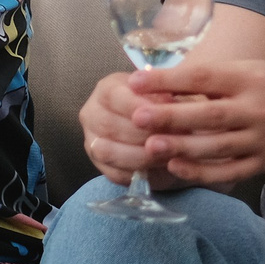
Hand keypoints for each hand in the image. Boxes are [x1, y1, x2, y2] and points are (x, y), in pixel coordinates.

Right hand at [77, 70, 162, 187]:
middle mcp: (92, 114)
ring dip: (142, 155)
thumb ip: (164, 95)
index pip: (112, 96)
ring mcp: (93, 142)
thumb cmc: (164, 104)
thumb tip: (168, 103)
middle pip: (110, 126)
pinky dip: (140, 172)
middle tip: (172, 137)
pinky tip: (161, 166)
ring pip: (109, 152)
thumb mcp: (166, 92)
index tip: (163, 111)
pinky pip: (116, 174)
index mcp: (106, 89)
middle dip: (143, 134)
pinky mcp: (101, 167)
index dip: (137, 106)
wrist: (164, 127)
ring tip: (169, 153)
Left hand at [125, 60, 264, 186]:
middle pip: (210, 115)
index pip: (204, 77)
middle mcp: (256, 109)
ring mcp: (260, 139)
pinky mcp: (261, 162)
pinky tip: (176, 168)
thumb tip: (158, 84)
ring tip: (150, 147)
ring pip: (217, 146)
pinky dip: (201, 172)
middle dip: (172, 117)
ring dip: (182, 148)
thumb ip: (207, 79)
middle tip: (138, 117)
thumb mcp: (244, 70)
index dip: (170, 81)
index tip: (136, 82)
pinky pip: (229, 171)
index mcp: (248, 79)